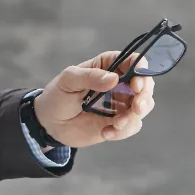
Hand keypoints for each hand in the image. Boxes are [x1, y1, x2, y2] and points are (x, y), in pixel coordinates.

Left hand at [33, 51, 155, 147]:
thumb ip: (90, 78)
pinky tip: (106, 133)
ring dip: (134, 116)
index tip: (136, 84)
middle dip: (144, 96)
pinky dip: (123, 131)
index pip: (133, 61)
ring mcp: (120, 103)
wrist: (49, 123)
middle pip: (145, 84)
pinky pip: (132, 125)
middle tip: (135, 107)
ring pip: (143, 106)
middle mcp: (119, 82)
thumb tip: (113, 79)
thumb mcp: (68, 81)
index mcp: (108, 65)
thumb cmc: (57, 95)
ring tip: (116, 124)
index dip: (141, 70)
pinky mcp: (118, 122)